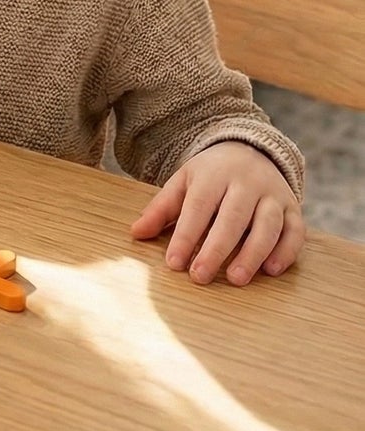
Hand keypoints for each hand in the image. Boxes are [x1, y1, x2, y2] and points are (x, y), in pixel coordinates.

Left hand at [130, 140, 305, 284]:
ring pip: (267, 225)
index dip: (185, 236)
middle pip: (233, 217)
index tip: (173, 263)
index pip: (198, 207)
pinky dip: (286, 251)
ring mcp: (273, 195)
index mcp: (212, 175)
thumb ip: (160, 209)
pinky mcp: (293, 208)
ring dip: (252, 254)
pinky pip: (295, 231)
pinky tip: (271, 270)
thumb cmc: (209, 176)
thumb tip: (135, 233)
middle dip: (216, 249)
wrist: (250, 151)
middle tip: (200, 276)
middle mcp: (246, 183)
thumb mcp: (182, 183)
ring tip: (235, 279)